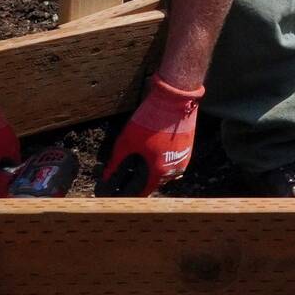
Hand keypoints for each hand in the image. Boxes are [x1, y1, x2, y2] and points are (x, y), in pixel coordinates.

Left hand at [98, 73, 201, 196]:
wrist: (173, 101)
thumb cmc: (149, 122)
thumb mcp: (126, 142)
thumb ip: (115, 162)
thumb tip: (106, 176)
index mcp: (158, 171)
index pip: (143, 191)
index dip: (129, 193)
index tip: (119, 192)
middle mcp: (174, 169)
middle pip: (155, 182)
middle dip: (140, 181)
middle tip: (126, 177)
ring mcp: (183, 158)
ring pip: (166, 173)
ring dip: (152, 172)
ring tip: (139, 165)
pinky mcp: (187, 148)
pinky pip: (173, 163)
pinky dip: (162, 162)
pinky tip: (152, 154)